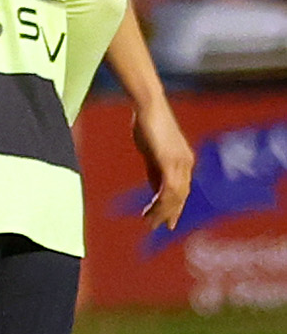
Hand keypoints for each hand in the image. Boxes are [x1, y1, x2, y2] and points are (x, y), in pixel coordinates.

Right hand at [128, 98, 196, 232]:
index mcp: (183, 161)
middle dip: (170, 213)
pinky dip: (161, 201)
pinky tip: (152, 209)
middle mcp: (186, 163)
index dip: (175, 207)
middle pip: (181, 195)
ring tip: (150, 221)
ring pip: (176, 195)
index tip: (167, 221)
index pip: (182, 190)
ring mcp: (180, 162)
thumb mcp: (151, 151)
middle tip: (159, 227)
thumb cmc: (147, 123)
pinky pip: (168, 187)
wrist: (149, 106)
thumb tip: (155, 188)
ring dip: (162, 210)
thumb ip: (154, 170)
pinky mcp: (170, 161)